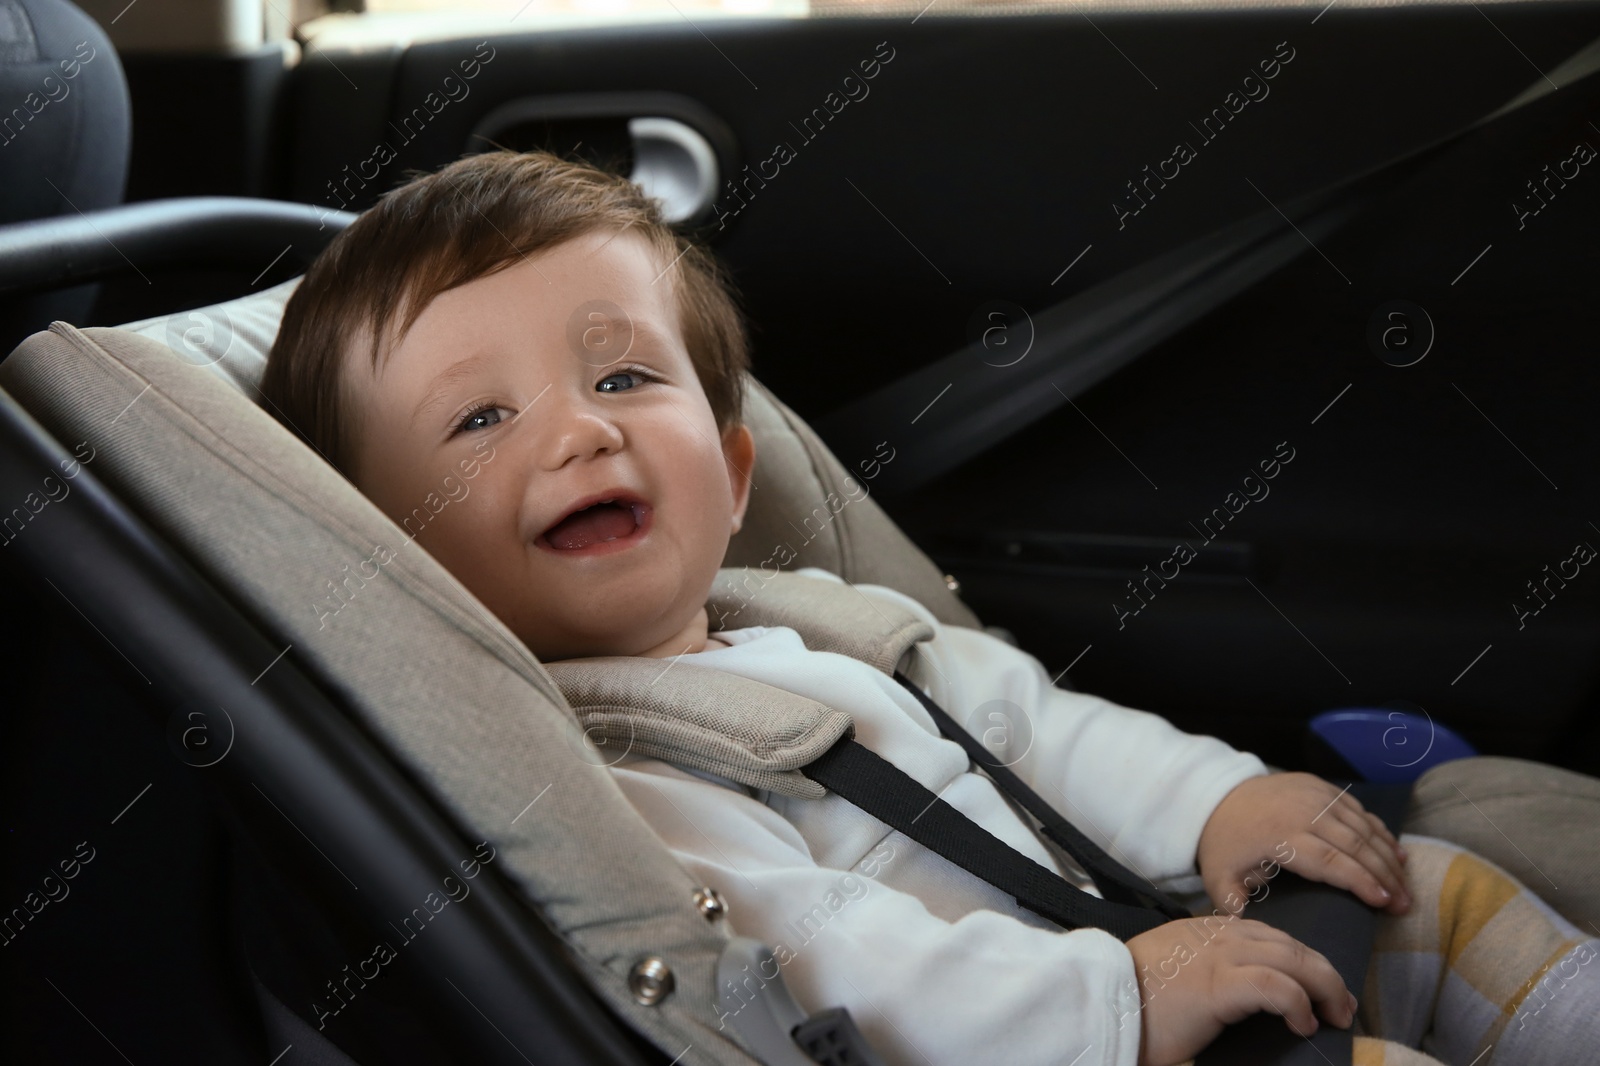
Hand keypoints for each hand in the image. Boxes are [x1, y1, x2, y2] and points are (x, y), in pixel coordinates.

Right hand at [1127, 917, 1356, 1065]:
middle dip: (1326, 974)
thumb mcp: (1175, 973)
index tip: (1322, 988)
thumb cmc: (1133, 998)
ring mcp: (1221, 957)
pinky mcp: (1220, 985)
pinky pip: (1277, 987)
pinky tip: (1304, 1024)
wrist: (1101, 1003)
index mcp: (1209, 930)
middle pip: (1292, 945)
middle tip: (1343, 1005)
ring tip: (1336, 1015)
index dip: (1305, 961)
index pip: (1272, 936)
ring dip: (1325, 988)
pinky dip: (1299, 1004)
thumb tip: (1238, 996)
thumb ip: (1206, 971)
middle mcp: (1220, 936)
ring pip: (1294, 960)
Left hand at [1197, 773, 1409, 915]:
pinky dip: (1379, 832)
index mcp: (1281, 835)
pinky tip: (1396, 853)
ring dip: (1388, 856)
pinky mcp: (1320, 785)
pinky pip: (1357, 810)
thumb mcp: (1219, 877)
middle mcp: (1302, 811)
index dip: (1361, 882)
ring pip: (1362, 826)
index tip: (1385, 903)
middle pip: (1355, 844)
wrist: (1216, 796)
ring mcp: (1314, 794)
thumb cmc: (1224, 844)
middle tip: (1405, 904)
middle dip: (1385, 875)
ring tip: (1406, 885)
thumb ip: (1233, 906)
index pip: (1330, 861)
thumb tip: (1246, 931)